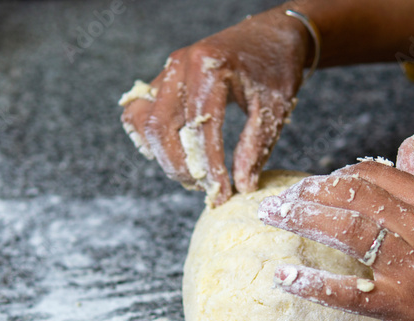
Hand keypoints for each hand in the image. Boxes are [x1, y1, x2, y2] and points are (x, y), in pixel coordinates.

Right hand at [120, 10, 308, 205]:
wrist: (271, 34)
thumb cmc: (275, 68)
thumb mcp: (273, 108)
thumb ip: (255, 147)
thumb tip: (242, 185)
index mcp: (210, 66)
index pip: (201, 128)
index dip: (210, 166)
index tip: (222, 193)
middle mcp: (180, 65)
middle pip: (161, 128)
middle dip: (182, 166)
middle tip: (206, 188)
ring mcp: (167, 70)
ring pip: (143, 122)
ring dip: (163, 155)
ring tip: (192, 173)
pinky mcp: (162, 79)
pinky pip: (138, 113)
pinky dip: (149, 138)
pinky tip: (175, 152)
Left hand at [258, 136, 413, 320]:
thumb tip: (407, 147)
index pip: (371, 175)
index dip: (333, 176)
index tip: (312, 185)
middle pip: (350, 196)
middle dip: (307, 192)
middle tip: (278, 198)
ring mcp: (410, 266)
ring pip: (345, 230)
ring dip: (301, 220)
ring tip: (271, 217)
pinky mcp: (401, 305)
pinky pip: (347, 291)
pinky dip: (312, 283)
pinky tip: (283, 276)